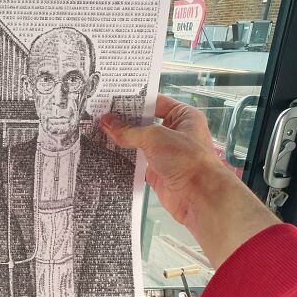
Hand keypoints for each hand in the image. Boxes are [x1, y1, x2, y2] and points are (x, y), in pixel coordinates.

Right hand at [100, 94, 278, 268]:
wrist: (198, 196)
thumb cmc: (185, 159)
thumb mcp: (155, 138)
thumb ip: (129, 131)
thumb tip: (106, 122)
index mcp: (183, 117)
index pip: (156, 103)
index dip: (135, 102)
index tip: (112, 100)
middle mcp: (175, 133)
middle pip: (145, 124)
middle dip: (125, 122)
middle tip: (100, 116)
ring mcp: (166, 154)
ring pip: (140, 144)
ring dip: (122, 142)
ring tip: (98, 134)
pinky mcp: (158, 172)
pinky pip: (138, 164)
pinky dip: (124, 161)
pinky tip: (107, 155)